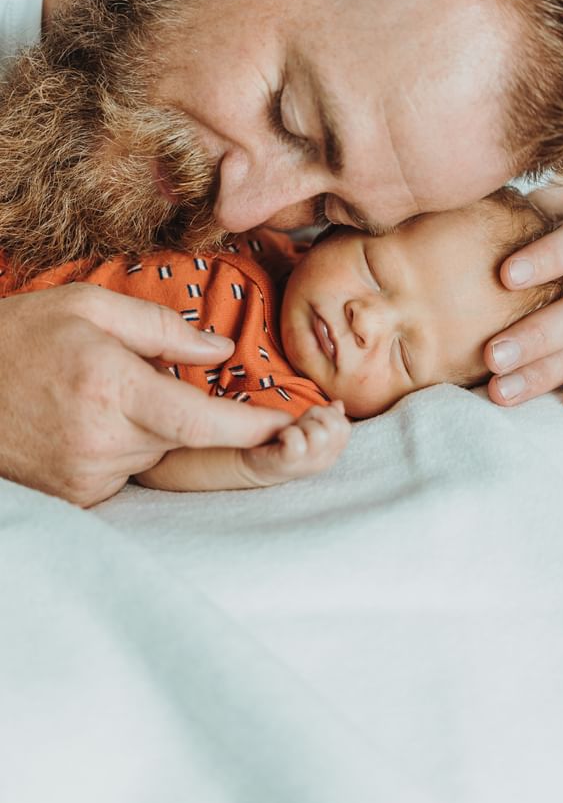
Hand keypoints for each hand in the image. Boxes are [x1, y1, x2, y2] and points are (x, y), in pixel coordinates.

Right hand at [0, 284, 292, 505]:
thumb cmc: (18, 338)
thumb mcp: (87, 306)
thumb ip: (161, 328)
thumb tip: (220, 353)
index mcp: (110, 387)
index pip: (203, 420)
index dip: (254, 428)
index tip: (294, 428)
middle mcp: (103, 440)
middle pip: (185, 435)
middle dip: (188, 409)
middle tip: (146, 381)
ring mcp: (87, 475)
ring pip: (158, 451)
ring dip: (153, 425)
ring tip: (102, 395)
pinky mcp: (78, 496)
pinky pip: (129, 469)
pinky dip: (127, 445)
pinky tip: (89, 420)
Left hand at [239, 402, 350, 486]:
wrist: (256, 466)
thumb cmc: (285, 445)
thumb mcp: (309, 430)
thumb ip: (326, 419)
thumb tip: (338, 404)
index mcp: (332, 452)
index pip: (344, 427)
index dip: (328, 414)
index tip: (311, 418)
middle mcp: (325, 460)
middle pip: (336, 427)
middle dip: (318, 415)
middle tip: (300, 422)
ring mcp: (308, 463)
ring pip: (320, 434)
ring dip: (303, 424)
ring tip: (291, 430)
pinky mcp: (289, 461)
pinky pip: (298, 443)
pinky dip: (288, 433)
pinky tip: (281, 437)